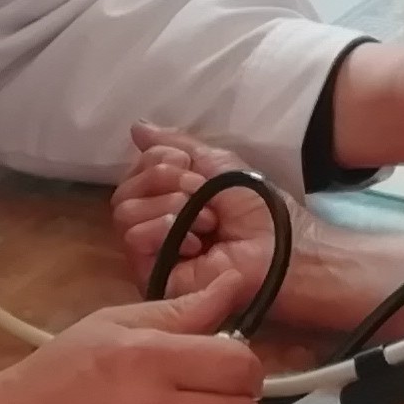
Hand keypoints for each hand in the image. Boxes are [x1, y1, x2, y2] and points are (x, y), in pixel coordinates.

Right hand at [115, 126, 379, 330]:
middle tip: (200, 192)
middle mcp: (154, 221)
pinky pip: (133, 237)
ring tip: (207, 221)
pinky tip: (196, 244)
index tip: (192, 167)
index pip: (135, 169)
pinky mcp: (152, 275)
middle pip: (124, 189)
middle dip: (166, 180)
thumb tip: (136, 128)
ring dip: (172, 205)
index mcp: (169, 196)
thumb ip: (175, 145)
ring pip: (124, 211)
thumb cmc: (258, 208)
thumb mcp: (217, 164)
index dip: (158, 160)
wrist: (280, 249)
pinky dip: (164, 229)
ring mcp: (151, 251)